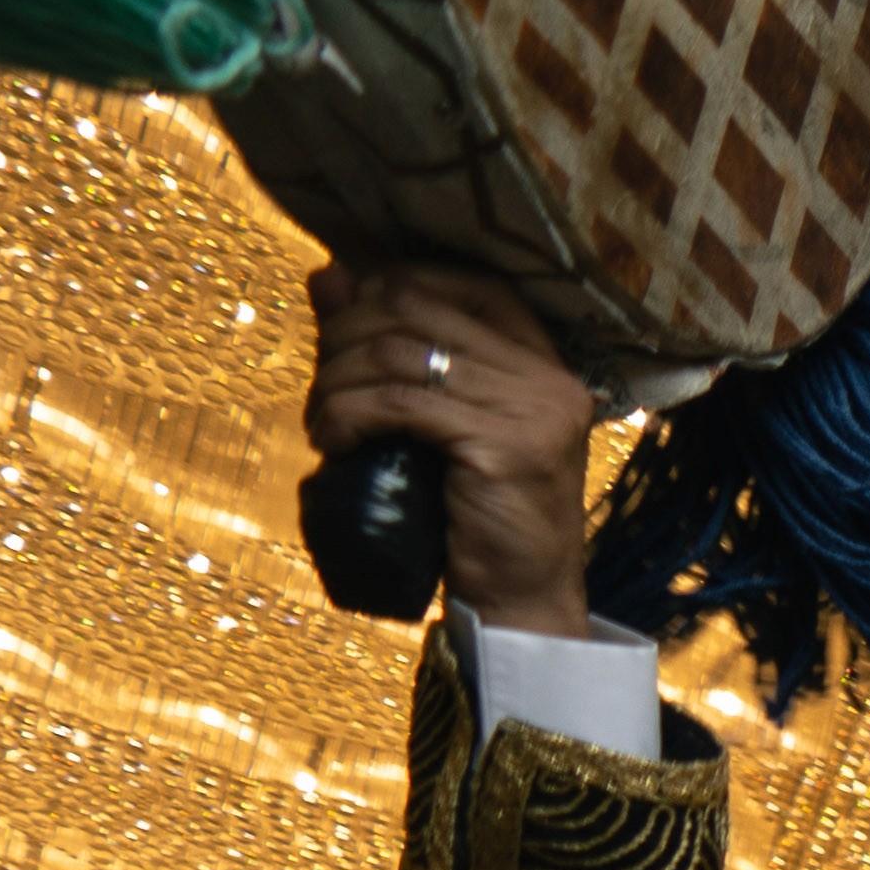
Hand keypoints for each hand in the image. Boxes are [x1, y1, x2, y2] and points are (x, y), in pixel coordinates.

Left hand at [306, 266, 600, 640]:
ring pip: (397, 352)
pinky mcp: (506, 447)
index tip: (347, 330)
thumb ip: (392, 343)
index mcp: (544, 360)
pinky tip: (332, 441)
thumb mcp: (438, 418)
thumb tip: (327, 274)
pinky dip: (347, 413)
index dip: (388, 288)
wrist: (521, 595)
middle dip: (344, 337)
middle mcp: (548, 377)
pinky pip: (399, 403)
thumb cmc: (478, 509)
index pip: (459, 283)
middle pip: (415, 307)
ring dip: (335, 380)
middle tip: (322, 387)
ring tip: (321, 421)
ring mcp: (534, 411)